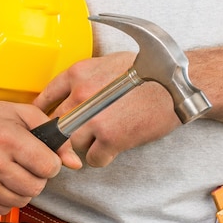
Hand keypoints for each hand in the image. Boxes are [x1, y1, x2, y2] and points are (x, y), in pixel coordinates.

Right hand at [0, 99, 81, 215]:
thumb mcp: (23, 115)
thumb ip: (53, 136)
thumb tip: (74, 162)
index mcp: (7, 139)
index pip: (48, 167)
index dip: (50, 163)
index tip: (43, 158)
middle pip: (37, 187)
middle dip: (37, 177)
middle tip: (26, 164)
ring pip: (22, 200)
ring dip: (22, 188)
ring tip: (11, 171)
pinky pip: (2, 208)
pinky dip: (5, 197)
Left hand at [33, 52, 180, 166]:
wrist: (177, 86)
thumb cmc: (151, 72)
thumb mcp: (110, 63)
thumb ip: (86, 79)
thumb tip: (70, 96)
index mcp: (78, 73)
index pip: (45, 98)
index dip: (44, 114)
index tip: (47, 124)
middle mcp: (81, 94)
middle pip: (57, 125)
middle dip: (66, 133)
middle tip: (81, 135)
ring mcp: (94, 118)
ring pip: (72, 144)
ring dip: (85, 146)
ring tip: (103, 139)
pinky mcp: (110, 138)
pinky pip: (93, 159)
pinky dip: (102, 157)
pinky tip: (114, 148)